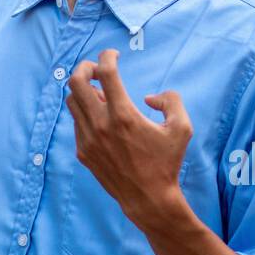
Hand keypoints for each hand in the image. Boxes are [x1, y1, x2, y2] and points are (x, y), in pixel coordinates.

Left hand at [66, 48, 193, 226]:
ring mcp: (88, 139)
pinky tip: (101, 117)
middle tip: (97, 68)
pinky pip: (77, 122)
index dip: (107, 56)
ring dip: (84, 90)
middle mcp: (100, 125)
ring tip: (101, 93)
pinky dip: (85, 112)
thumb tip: (150, 97)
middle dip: (85, 67)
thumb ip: (171, 101)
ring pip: (72, 101)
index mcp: (123, 115)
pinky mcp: (83, 151)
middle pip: (76, 82)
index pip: (104, 72)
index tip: (114, 54)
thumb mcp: (182, 129)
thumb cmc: (166, 163)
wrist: (148, 199)